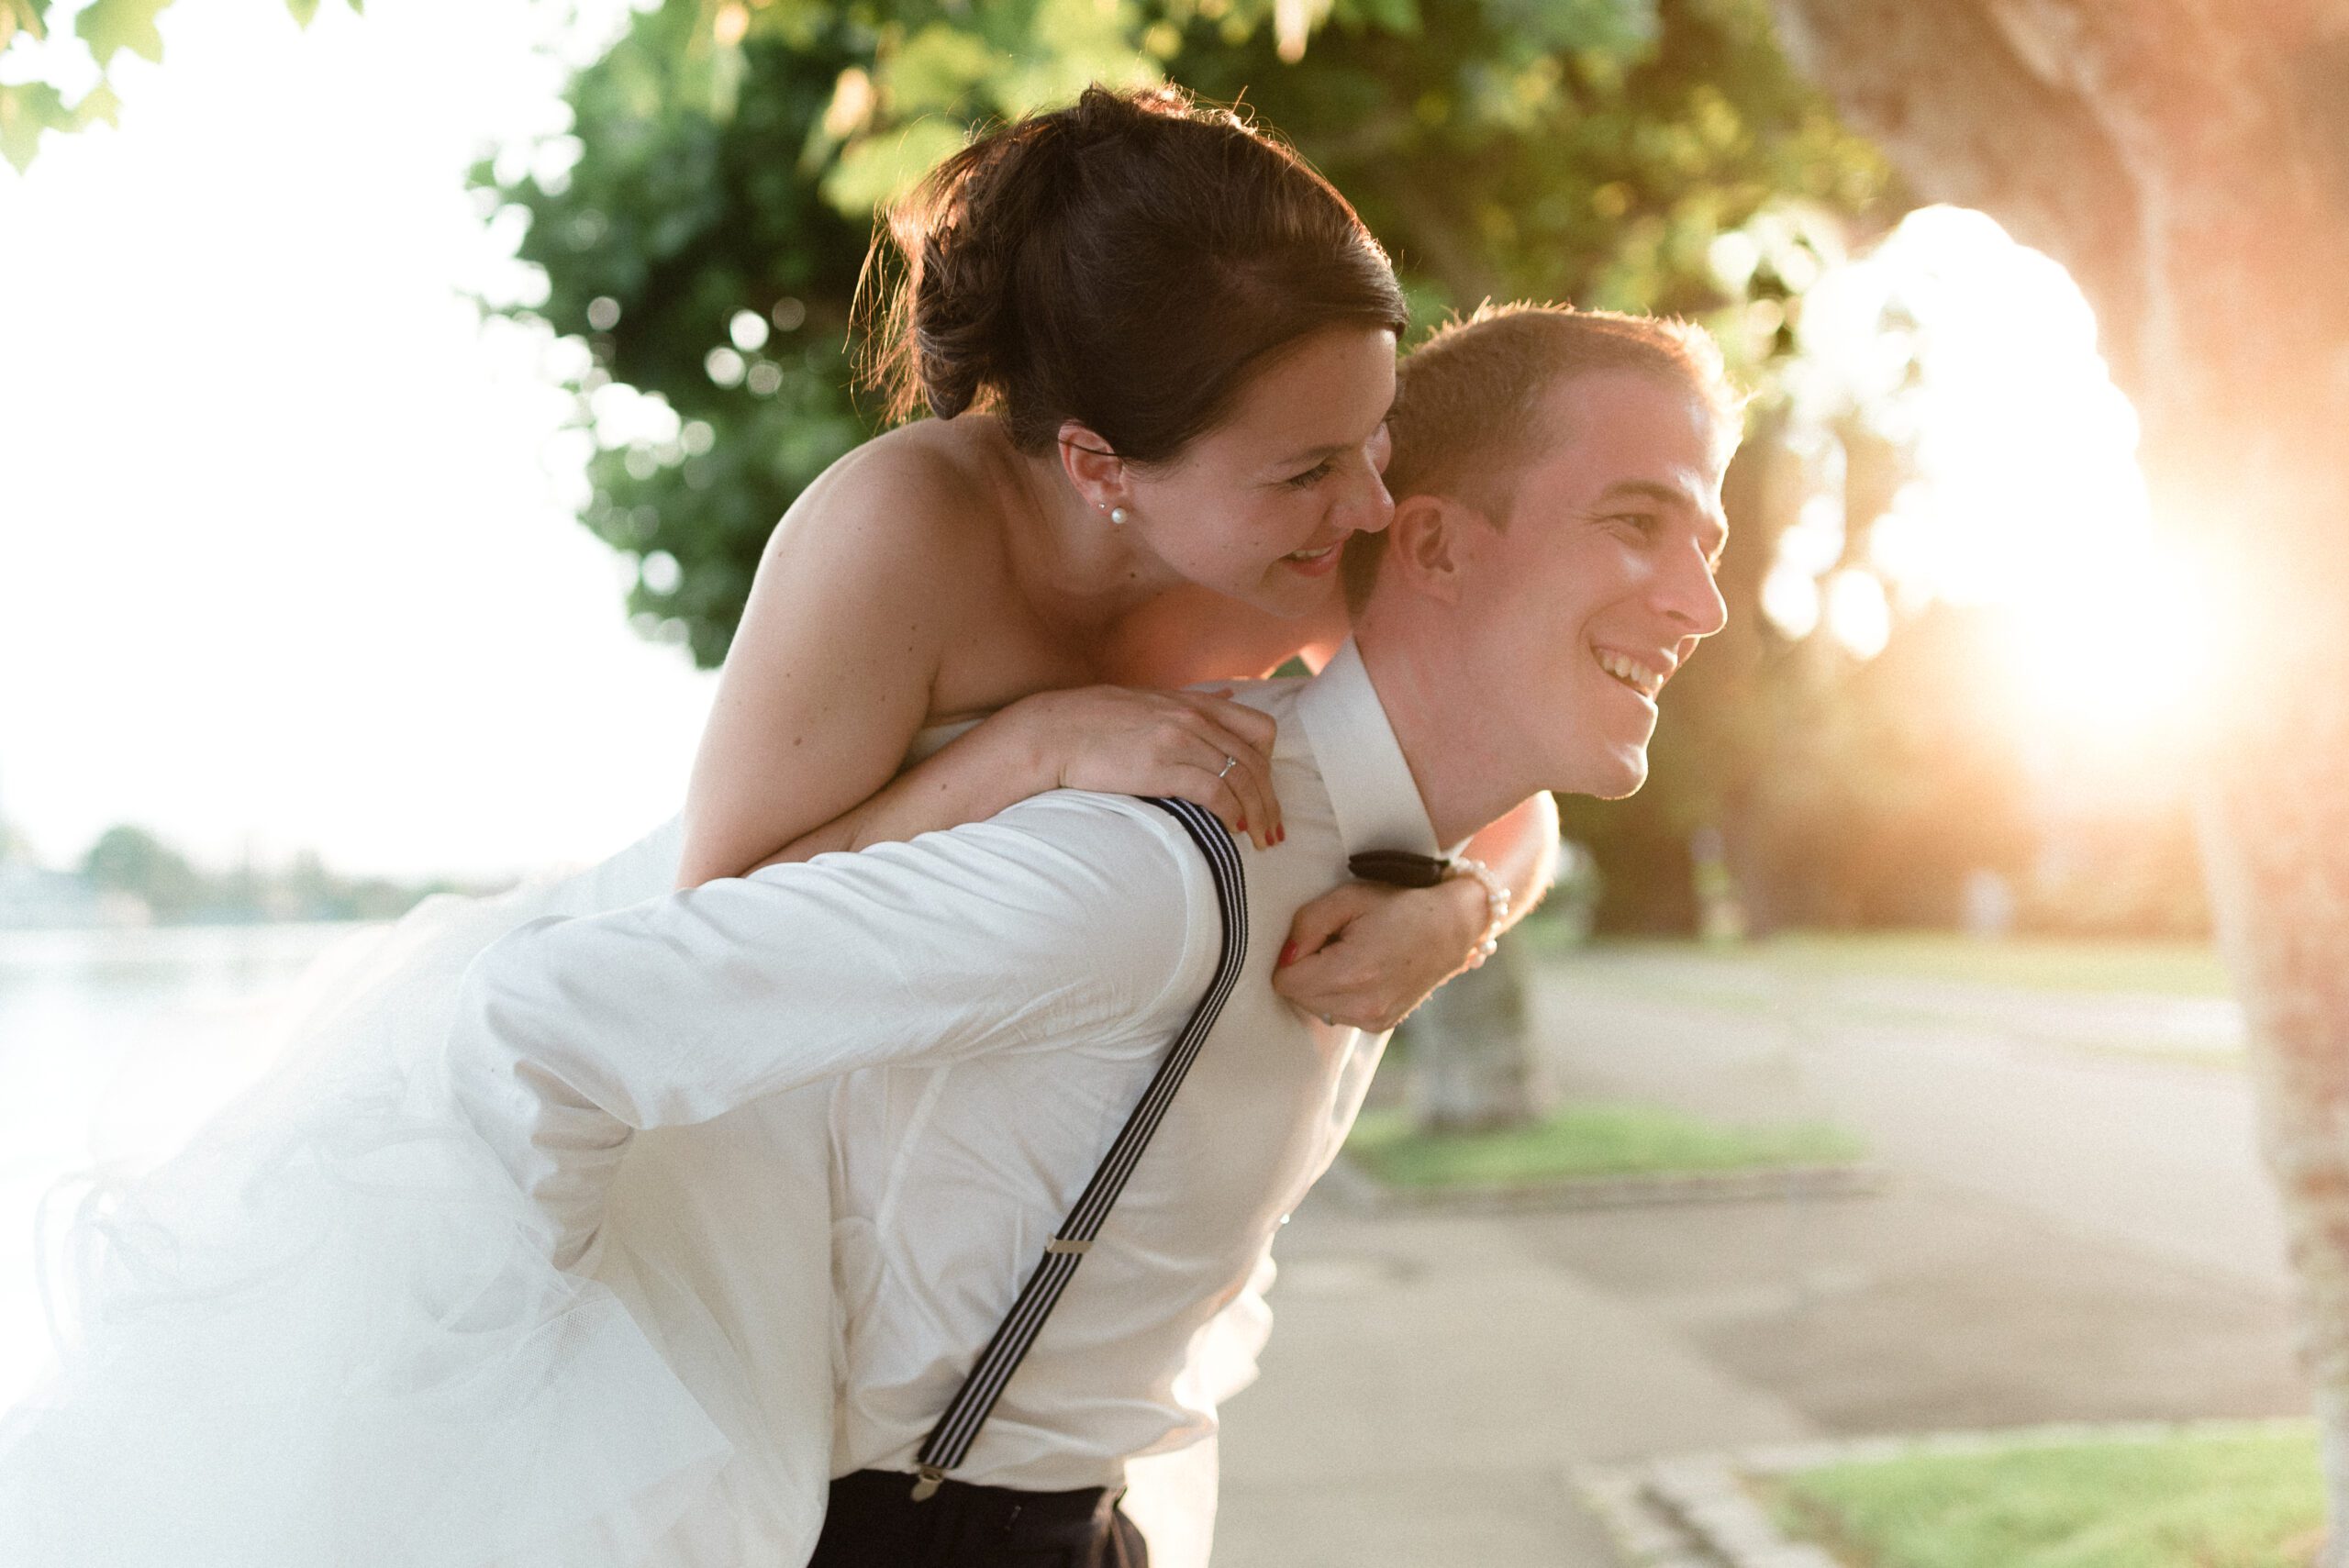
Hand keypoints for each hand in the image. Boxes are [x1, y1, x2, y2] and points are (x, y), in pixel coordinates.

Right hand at [1005, 686, 1281, 849]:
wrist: (1052, 732)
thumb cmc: (1094, 720)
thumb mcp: (1151, 699)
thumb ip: (1193, 701)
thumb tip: (1229, 695)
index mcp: (1194, 703)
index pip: (1260, 729)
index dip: (1271, 764)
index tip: (1266, 792)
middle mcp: (1193, 718)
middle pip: (1256, 761)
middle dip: (1270, 800)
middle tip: (1274, 831)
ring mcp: (1179, 741)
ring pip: (1242, 779)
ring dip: (1258, 814)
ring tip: (1262, 841)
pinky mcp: (1162, 767)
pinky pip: (1215, 792)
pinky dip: (1232, 813)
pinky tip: (1233, 829)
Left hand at [1271, 875, 1488, 1031]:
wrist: (1451, 927)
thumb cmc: (1399, 905)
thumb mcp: (1348, 897)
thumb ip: (1306, 924)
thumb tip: (1285, 956)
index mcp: (1352, 973)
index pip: (1285, 982)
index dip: (1291, 957)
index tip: (1316, 938)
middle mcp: (1363, 1005)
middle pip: (1297, 998)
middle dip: (1305, 971)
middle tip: (1336, 943)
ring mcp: (1373, 1020)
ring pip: (1314, 1008)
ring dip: (1321, 984)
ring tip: (1352, 956)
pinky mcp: (1380, 1025)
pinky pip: (1337, 1013)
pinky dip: (1340, 994)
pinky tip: (1364, 972)